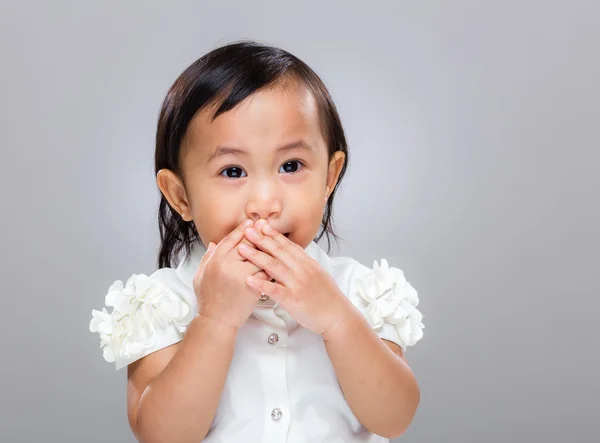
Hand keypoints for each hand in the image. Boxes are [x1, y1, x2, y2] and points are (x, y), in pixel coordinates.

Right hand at [193, 219, 269, 330]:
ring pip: (260, 256)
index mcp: (216, 259)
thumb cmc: (208, 299)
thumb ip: (207, 258)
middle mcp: (228, 264)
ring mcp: (241, 275)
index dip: (243, 229)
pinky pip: (267, 272)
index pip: (232, 238)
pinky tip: (280, 260)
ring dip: (268, 248)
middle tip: (266, 225)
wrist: (216, 321)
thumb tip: (213, 244)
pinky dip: (273, 266)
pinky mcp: (253, 286)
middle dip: (258, 233)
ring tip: (275, 240)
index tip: (251, 222)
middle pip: (248, 243)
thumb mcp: (200, 275)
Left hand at [237, 220, 353, 335]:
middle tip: (247, 230)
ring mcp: (297, 283)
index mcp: (307, 263)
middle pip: (278, 251)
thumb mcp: (318, 274)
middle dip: (261, 239)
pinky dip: (260, 284)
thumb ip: (304, 263)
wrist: (337, 315)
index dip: (273, 234)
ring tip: (241, 249)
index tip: (261, 225)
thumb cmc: (327, 297)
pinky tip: (248, 280)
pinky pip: (275, 289)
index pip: (288, 244)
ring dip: (256, 256)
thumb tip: (293, 254)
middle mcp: (302, 270)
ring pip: (274, 266)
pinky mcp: (293, 299)